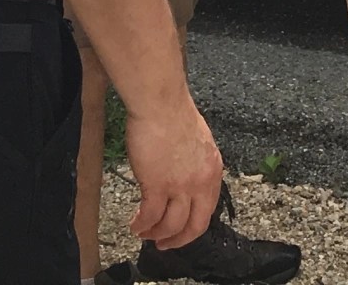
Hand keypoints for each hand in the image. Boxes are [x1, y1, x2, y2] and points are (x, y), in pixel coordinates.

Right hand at [123, 95, 222, 250]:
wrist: (160, 102)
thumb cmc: (173, 112)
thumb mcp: (198, 142)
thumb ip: (195, 163)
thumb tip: (184, 176)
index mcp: (213, 170)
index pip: (207, 209)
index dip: (193, 224)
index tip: (181, 229)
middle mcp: (201, 182)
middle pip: (194, 226)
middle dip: (179, 240)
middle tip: (165, 244)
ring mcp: (180, 186)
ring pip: (171, 225)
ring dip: (156, 234)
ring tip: (144, 234)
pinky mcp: (157, 185)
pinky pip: (150, 216)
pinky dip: (141, 224)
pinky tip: (134, 224)